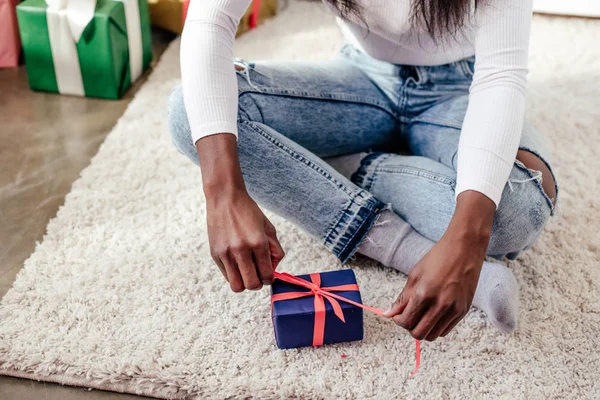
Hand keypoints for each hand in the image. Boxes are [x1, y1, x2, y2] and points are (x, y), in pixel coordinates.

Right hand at [207, 190, 284, 291]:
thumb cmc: (248, 212)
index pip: (267, 275)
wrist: (225, 198)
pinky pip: (227, 276)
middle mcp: (241, 250)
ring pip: (237, 286)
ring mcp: (226, 253)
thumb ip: (275, 250)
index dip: (270, 279)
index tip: (268, 274)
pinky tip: (237, 263)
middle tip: (258, 275)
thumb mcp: (268, 228)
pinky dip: (234, 275)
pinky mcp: (215, 254)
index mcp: (258, 243)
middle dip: (258, 283)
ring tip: (247, 271)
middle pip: (252, 285)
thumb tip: (274, 269)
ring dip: (244, 283)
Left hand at [384, 191, 494, 340]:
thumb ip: (402, 298)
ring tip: (421, 315)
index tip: (397, 315)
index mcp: (424, 293)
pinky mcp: (464, 310)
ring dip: (423, 329)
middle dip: (409, 327)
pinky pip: (446, 330)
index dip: (398, 320)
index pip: (406, 321)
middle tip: (408, 316)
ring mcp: (454, 309)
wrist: (464, 248)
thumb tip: (388, 314)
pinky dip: (436, 327)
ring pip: (433, 335)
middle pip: (419, 333)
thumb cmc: (437, 258)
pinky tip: (432, 314)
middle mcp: (440, 304)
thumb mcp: (415, 275)